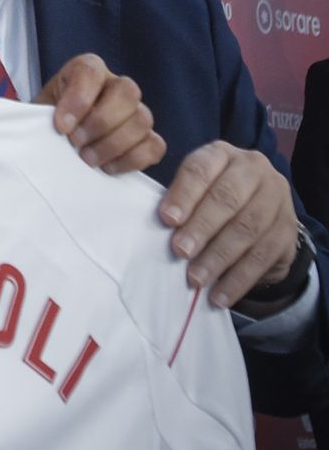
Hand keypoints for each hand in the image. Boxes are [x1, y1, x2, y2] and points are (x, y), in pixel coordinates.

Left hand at [36, 54, 165, 175]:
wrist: (52, 145)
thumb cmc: (42, 124)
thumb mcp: (33, 113)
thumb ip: (37, 113)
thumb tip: (42, 124)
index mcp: (86, 70)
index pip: (90, 71)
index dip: (78, 98)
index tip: (60, 126)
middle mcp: (115, 85)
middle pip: (127, 92)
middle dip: (100, 122)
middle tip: (76, 143)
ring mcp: (135, 111)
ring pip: (143, 119)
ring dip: (113, 144)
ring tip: (87, 160)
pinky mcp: (146, 138)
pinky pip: (155, 146)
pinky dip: (133, 159)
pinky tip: (107, 168)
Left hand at [159, 142, 300, 310]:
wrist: (260, 210)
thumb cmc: (211, 197)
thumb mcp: (195, 188)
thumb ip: (179, 199)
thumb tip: (162, 224)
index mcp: (223, 154)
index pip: (202, 169)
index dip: (184, 194)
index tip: (167, 219)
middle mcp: (255, 170)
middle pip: (227, 198)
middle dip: (201, 227)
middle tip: (179, 251)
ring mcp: (276, 199)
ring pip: (247, 229)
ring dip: (218, 257)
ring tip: (195, 277)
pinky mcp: (287, 231)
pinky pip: (262, 257)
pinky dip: (238, 279)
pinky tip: (219, 295)